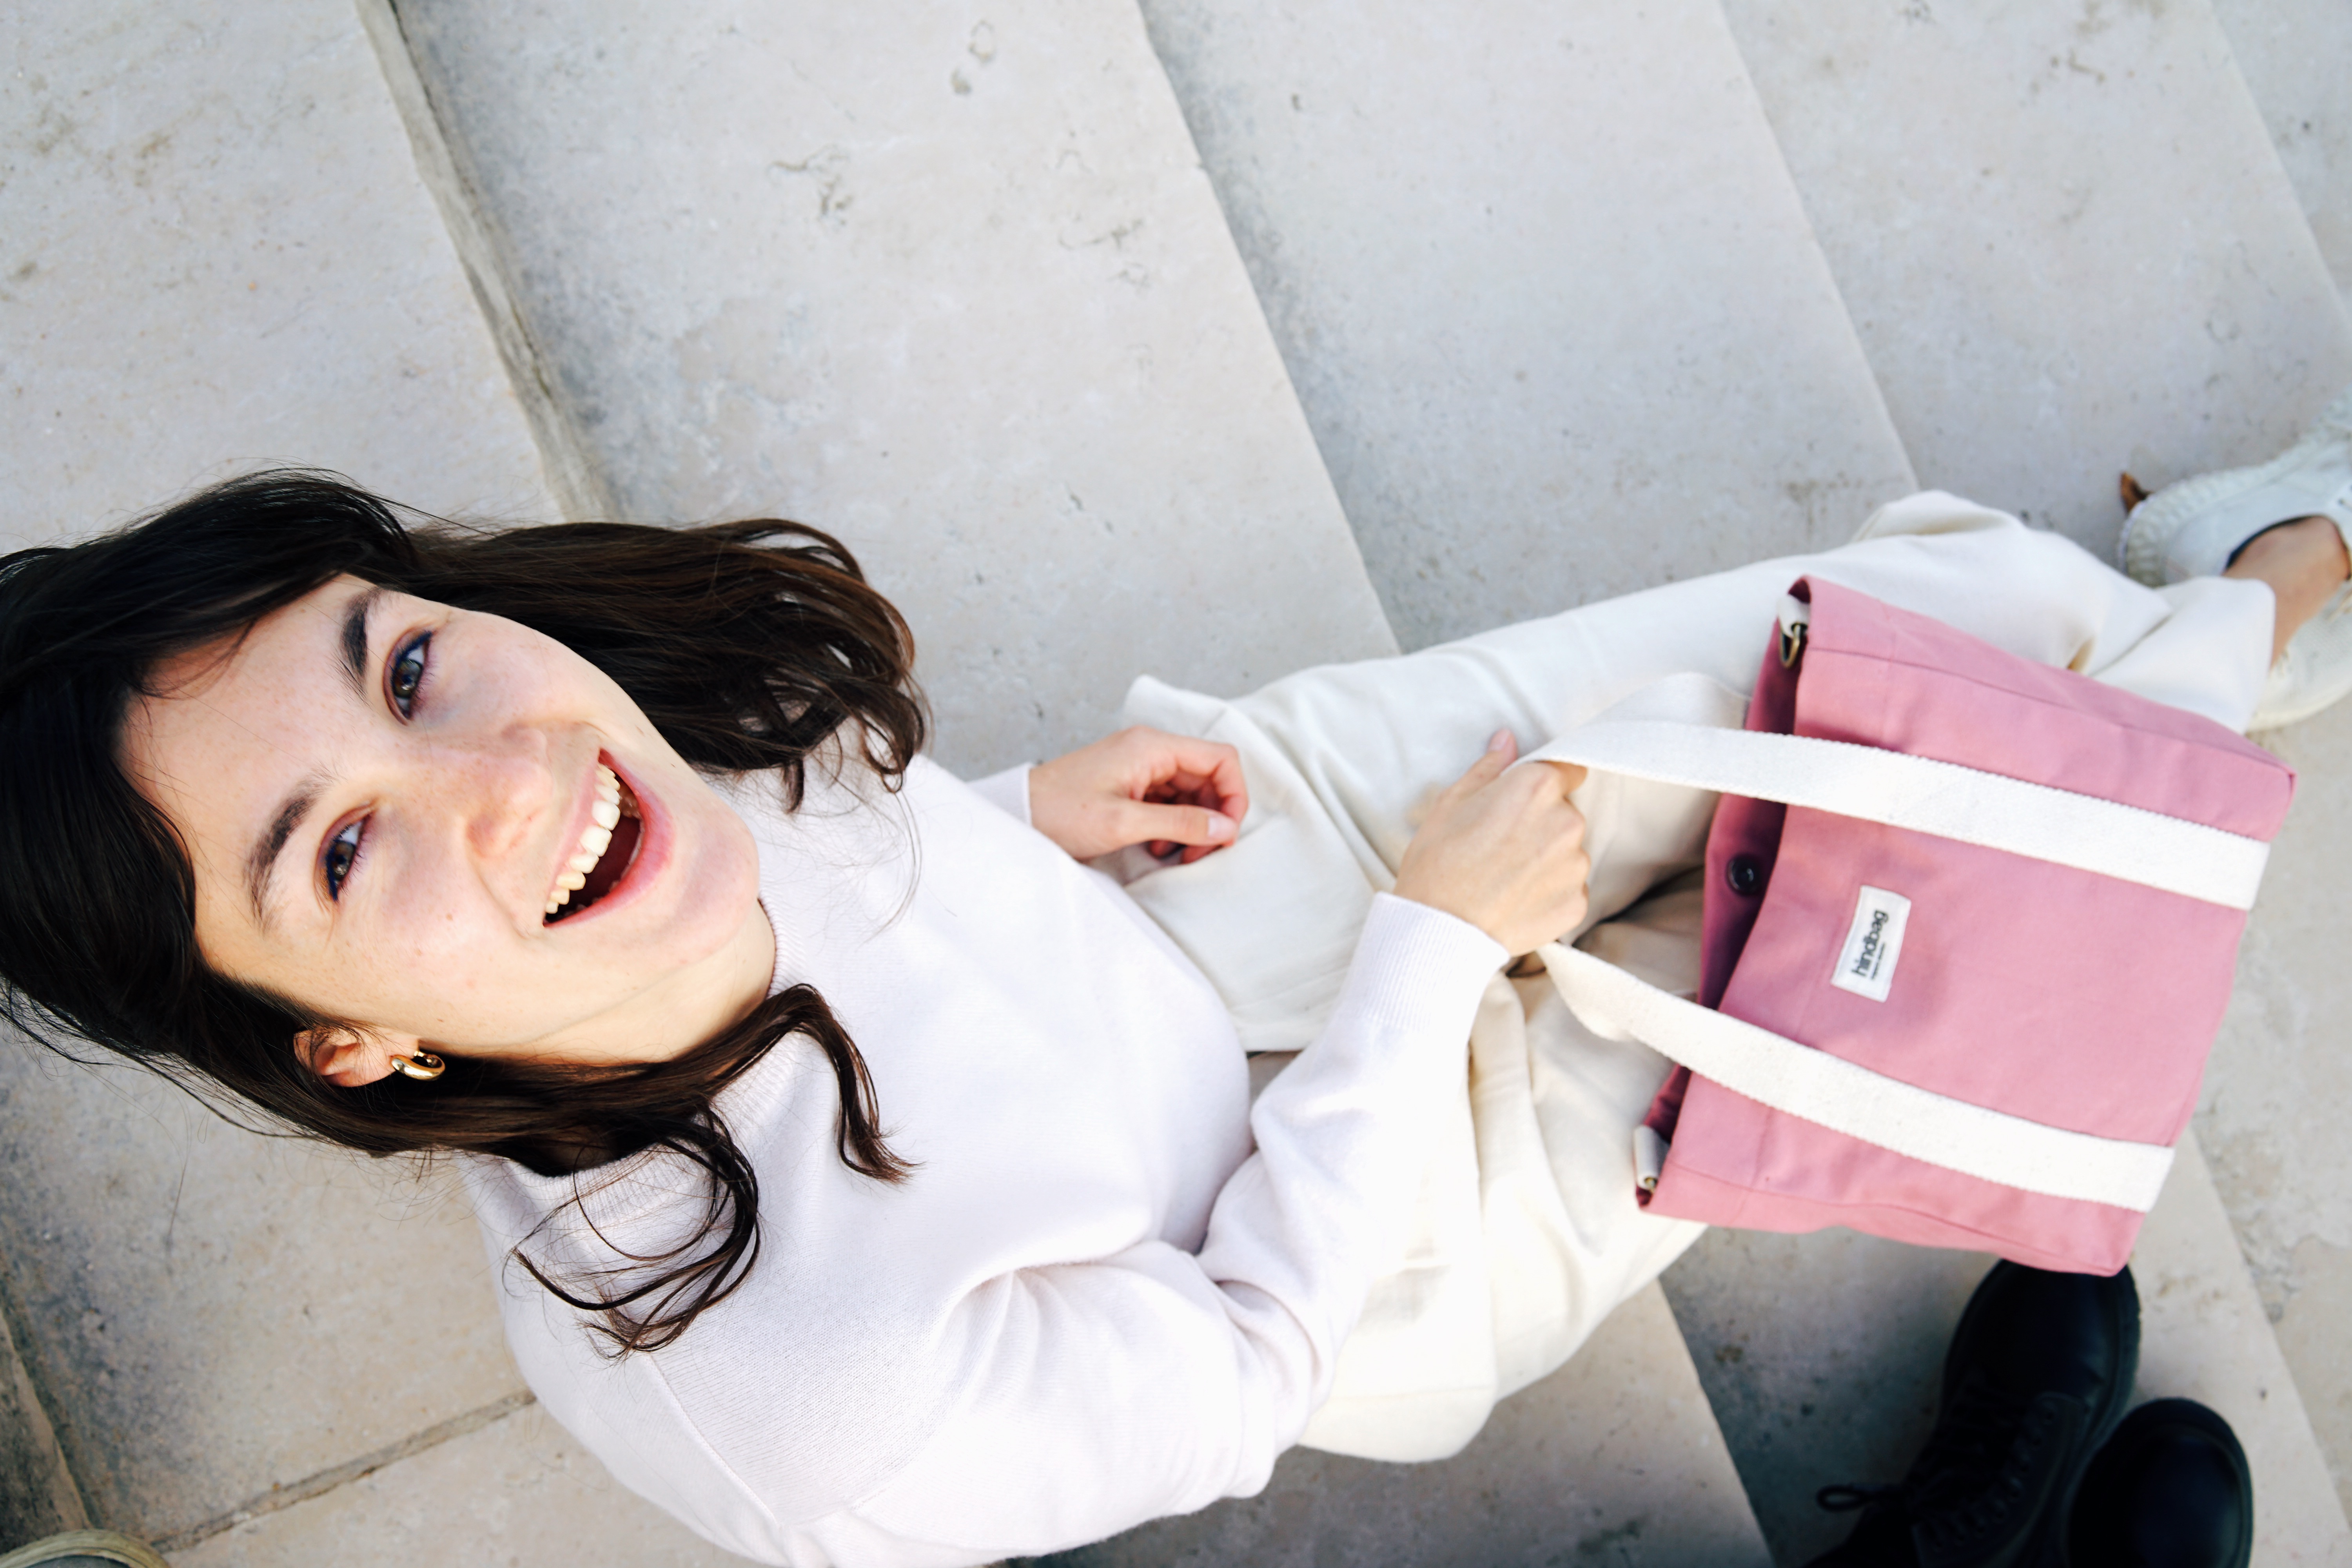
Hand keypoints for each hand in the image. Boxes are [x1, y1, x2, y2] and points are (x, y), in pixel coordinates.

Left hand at [1028, 726, 1249, 862]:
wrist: (1017, 815)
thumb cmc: (1059, 813)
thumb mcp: (1124, 823)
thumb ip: (1180, 823)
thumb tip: (1225, 828)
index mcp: (1152, 747)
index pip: (1221, 759)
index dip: (1234, 795)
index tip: (1226, 833)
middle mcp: (1149, 750)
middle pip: (1208, 777)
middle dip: (1213, 816)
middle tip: (1201, 853)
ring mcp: (1139, 766)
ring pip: (1190, 793)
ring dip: (1192, 825)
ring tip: (1175, 855)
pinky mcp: (1129, 784)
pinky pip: (1168, 802)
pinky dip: (1171, 826)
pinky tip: (1157, 848)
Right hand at [1392, 730, 1590, 953]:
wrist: (1438, 928)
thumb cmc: (1437, 862)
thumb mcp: (1451, 802)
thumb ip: (1489, 768)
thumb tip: (1507, 740)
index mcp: (1537, 788)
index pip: (1567, 769)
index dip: (1545, 784)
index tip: (1526, 800)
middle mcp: (1567, 822)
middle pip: (1565, 813)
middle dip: (1541, 823)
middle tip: (1502, 844)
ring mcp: (1575, 866)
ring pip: (1568, 852)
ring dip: (1547, 859)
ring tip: (1507, 876)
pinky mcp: (1576, 904)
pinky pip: (1569, 889)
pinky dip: (1549, 892)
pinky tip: (1516, 899)